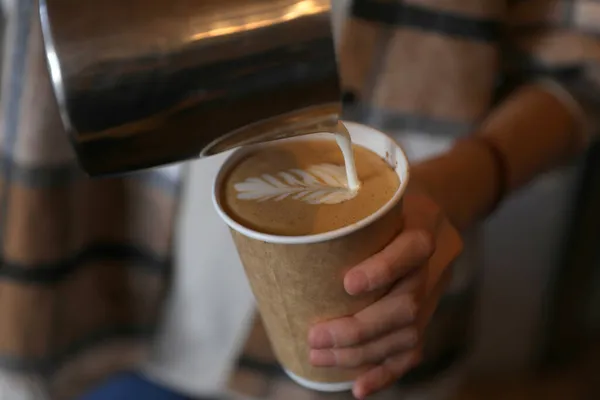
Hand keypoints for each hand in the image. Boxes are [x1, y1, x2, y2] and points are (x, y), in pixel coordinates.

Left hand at [308, 191, 462, 398]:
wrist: (436, 214)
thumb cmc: (388, 206)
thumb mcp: (375, 195)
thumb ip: (345, 213)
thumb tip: (285, 236)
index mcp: (422, 226)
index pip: (412, 249)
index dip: (383, 269)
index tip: (347, 284)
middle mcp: (431, 265)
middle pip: (406, 304)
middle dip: (358, 328)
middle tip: (315, 337)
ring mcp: (432, 295)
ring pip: (407, 334)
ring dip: (361, 353)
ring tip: (319, 356)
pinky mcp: (427, 317)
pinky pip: (413, 351)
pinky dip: (385, 373)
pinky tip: (358, 388)